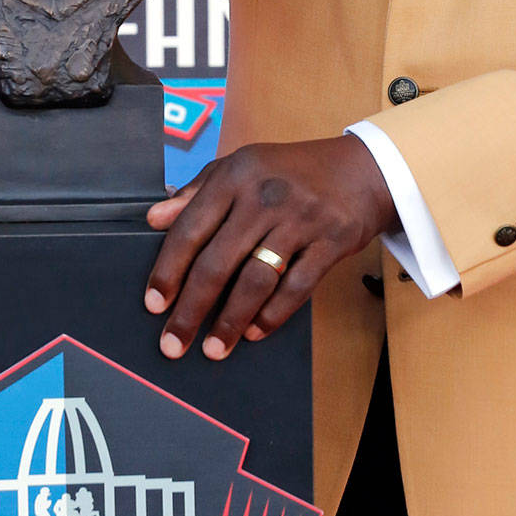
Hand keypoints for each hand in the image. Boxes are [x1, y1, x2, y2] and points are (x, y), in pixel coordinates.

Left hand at [144, 136, 396, 360]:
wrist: (361, 169)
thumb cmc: (291, 170)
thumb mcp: (242, 166)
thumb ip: (197, 191)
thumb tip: (154, 218)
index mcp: (236, 175)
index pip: (190, 228)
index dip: (168, 270)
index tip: (153, 304)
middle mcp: (264, 196)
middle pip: (218, 262)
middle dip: (191, 309)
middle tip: (173, 343)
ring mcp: (299, 219)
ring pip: (255, 280)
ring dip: (230, 321)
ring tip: (213, 348)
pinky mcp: (330, 241)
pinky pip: (296, 287)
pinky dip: (273, 315)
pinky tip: (255, 332)